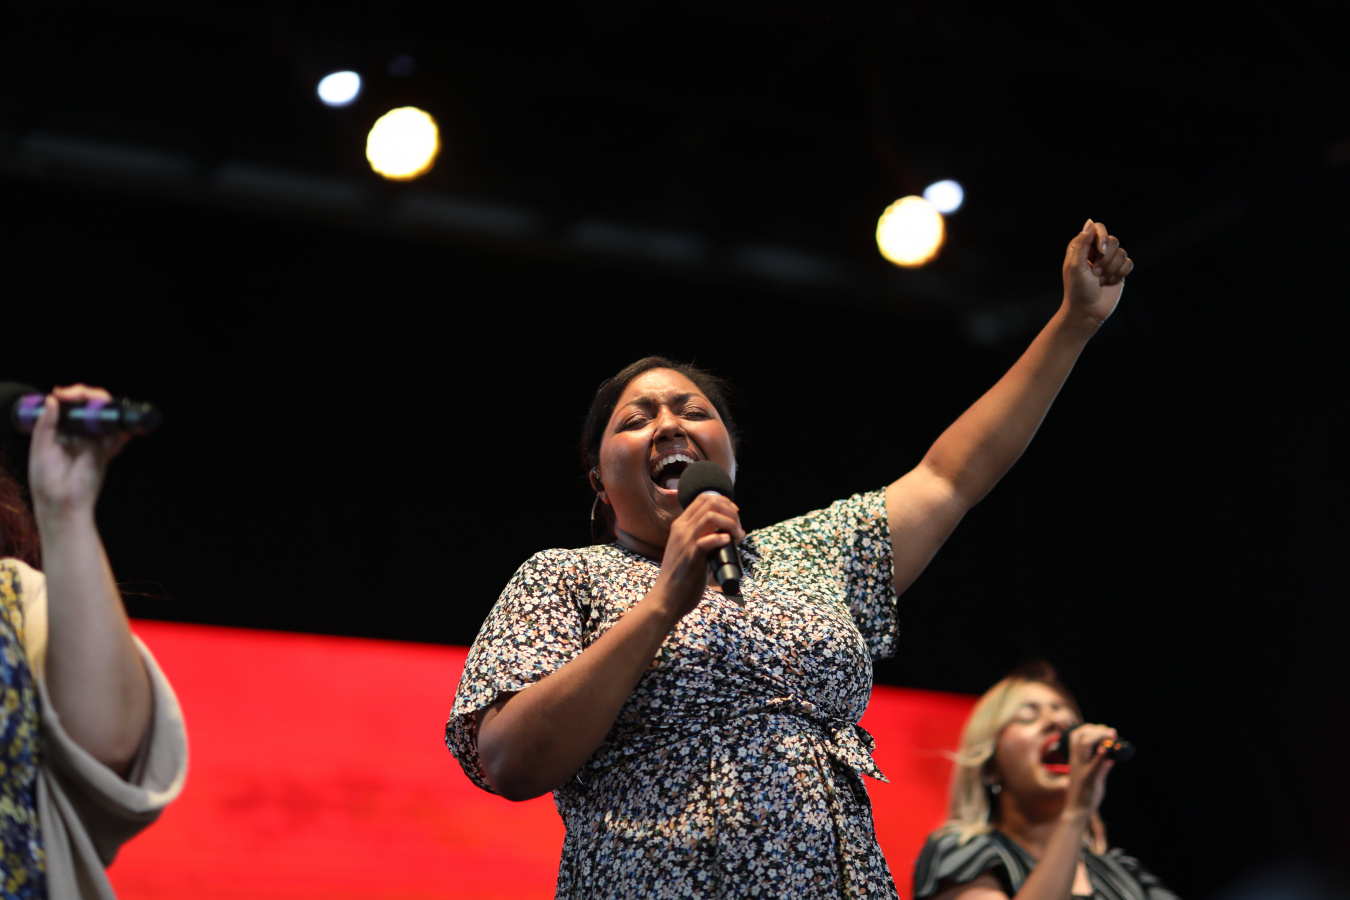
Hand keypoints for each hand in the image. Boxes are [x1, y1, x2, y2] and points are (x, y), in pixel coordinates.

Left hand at [29, 384, 129, 521]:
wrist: (63, 504)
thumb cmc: (46, 481)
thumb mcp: (40, 448)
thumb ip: (45, 424)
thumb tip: (52, 400)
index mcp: (57, 432)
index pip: (67, 407)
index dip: (69, 396)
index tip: (65, 393)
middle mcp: (76, 435)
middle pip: (87, 409)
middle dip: (90, 398)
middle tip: (87, 396)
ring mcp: (91, 443)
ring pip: (102, 420)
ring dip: (105, 411)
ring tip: (105, 405)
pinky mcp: (105, 453)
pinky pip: (116, 439)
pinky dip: (121, 431)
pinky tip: (121, 427)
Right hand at [653, 491, 744, 619]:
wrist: (666, 599)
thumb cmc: (681, 577)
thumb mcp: (689, 551)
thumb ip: (703, 539)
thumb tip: (727, 535)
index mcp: (680, 525)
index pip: (704, 498)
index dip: (724, 502)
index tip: (736, 514)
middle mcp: (681, 529)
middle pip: (710, 503)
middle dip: (731, 511)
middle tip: (739, 528)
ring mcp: (685, 542)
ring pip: (710, 516)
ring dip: (730, 523)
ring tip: (738, 536)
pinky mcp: (690, 557)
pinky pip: (707, 540)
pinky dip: (721, 539)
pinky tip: (728, 543)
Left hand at [1062, 219, 1133, 324]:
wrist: (1088, 311)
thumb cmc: (1078, 289)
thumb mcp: (1075, 265)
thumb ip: (1082, 243)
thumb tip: (1090, 222)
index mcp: (1081, 247)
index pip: (1097, 228)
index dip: (1102, 238)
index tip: (1100, 251)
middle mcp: (1096, 251)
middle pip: (1113, 240)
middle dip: (1106, 259)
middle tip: (1095, 273)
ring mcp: (1109, 261)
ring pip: (1122, 252)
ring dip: (1111, 269)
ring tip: (1100, 280)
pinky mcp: (1119, 271)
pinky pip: (1129, 263)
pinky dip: (1120, 273)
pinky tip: (1110, 282)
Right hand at [1064, 722, 1117, 816]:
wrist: (1077, 810)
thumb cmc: (1084, 793)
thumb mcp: (1091, 775)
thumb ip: (1100, 764)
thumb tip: (1111, 755)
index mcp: (1075, 760)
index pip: (1075, 737)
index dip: (1087, 729)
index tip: (1101, 729)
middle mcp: (1077, 762)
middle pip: (1080, 737)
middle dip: (1095, 730)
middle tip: (1109, 731)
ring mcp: (1082, 769)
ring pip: (1084, 745)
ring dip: (1098, 736)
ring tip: (1111, 735)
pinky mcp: (1090, 778)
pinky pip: (1095, 764)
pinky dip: (1101, 755)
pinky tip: (1107, 750)